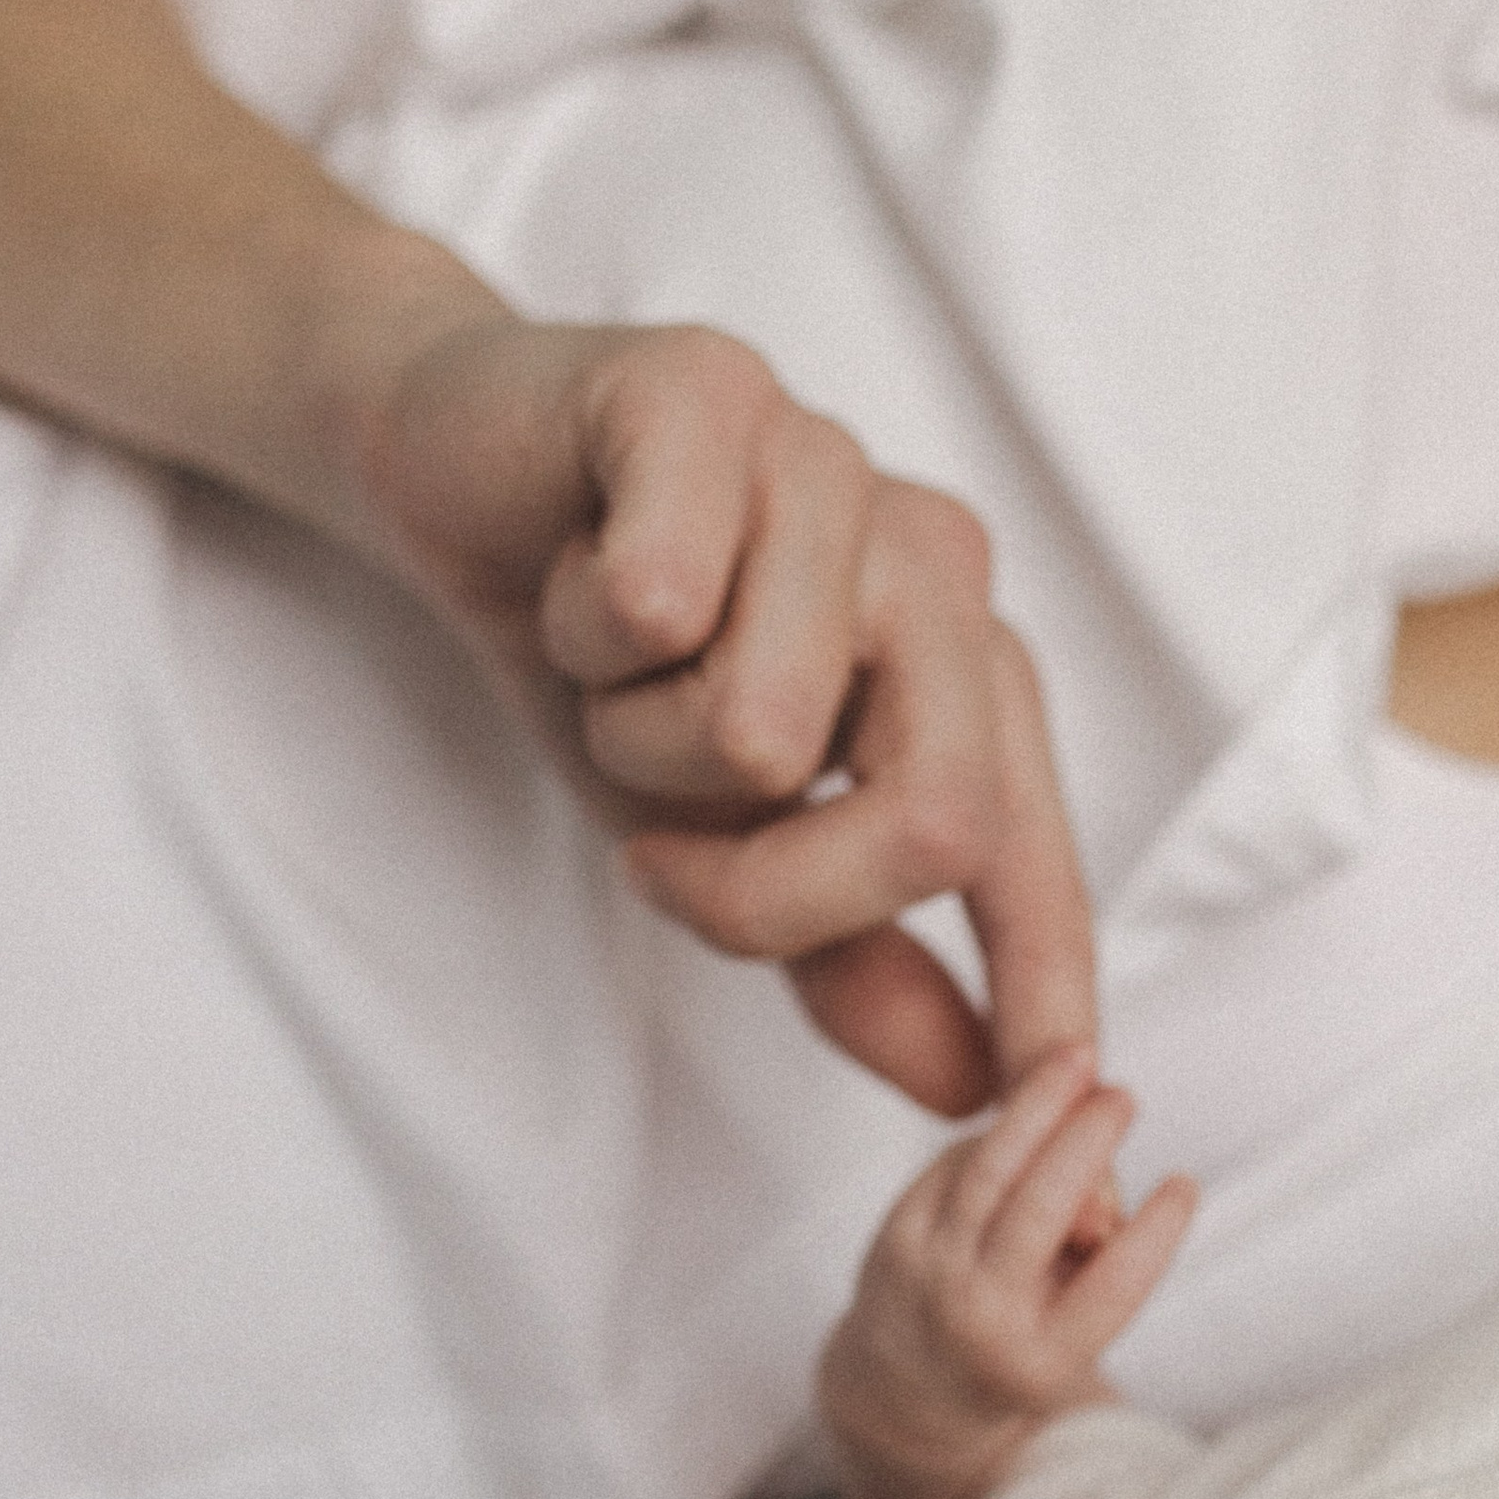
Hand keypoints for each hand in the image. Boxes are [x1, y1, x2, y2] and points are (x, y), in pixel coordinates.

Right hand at [352, 311, 1096, 1115]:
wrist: (455, 470)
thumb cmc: (612, 655)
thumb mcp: (728, 840)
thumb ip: (851, 956)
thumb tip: (971, 1091)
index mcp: (965, 664)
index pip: (1025, 852)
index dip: (1041, 983)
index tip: (1043, 1107)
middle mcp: (934, 562)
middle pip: (937, 816)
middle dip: (773, 890)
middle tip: (654, 854)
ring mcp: (835, 467)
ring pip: (769, 727)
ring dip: (637, 737)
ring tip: (610, 660)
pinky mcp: (712, 392)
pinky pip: (663, 600)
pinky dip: (583, 628)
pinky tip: (573, 571)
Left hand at [819, 1047, 1195, 1498]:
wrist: (909, 1391)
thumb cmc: (1023, 1347)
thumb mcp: (1074, 1335)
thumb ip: (1097, 1262)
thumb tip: (1094, 1183)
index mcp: (1040, 1361)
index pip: (1110, 1288)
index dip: (1154, 1233)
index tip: (1185, 1183)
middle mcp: (978, 1319)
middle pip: (1037, 1212)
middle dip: (1084, 1144)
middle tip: (1124, 1096)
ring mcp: (928, 1275)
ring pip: (988, 1172)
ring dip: (1037, 1106)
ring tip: (1079, 1058)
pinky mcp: (894, 1236)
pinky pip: (957, 1164)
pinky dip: (1004, 1131)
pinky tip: (1039, 1102)